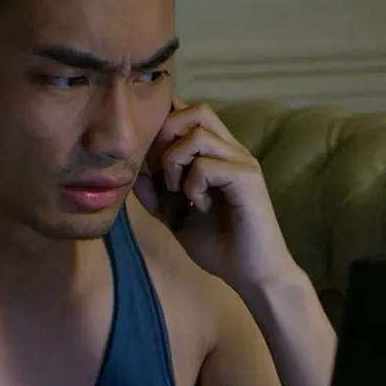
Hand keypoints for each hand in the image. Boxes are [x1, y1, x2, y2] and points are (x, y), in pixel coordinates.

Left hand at [133, 95, 297, 289]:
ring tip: (179, 192)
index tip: (152, 156)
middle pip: (197, 110)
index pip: (191, 114)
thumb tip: (133, 174)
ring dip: (176, 163)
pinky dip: (193, 184)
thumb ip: (156, 194)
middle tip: (163, 171)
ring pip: (198, 136)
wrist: (252, 274)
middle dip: (168, 135)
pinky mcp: (248, 180)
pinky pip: (208, 165)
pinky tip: (199, 206)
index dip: (166, 123)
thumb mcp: (175, 216)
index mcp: (218, 154)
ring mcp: (242, 163)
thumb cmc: (220, 245)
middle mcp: (233, 150)